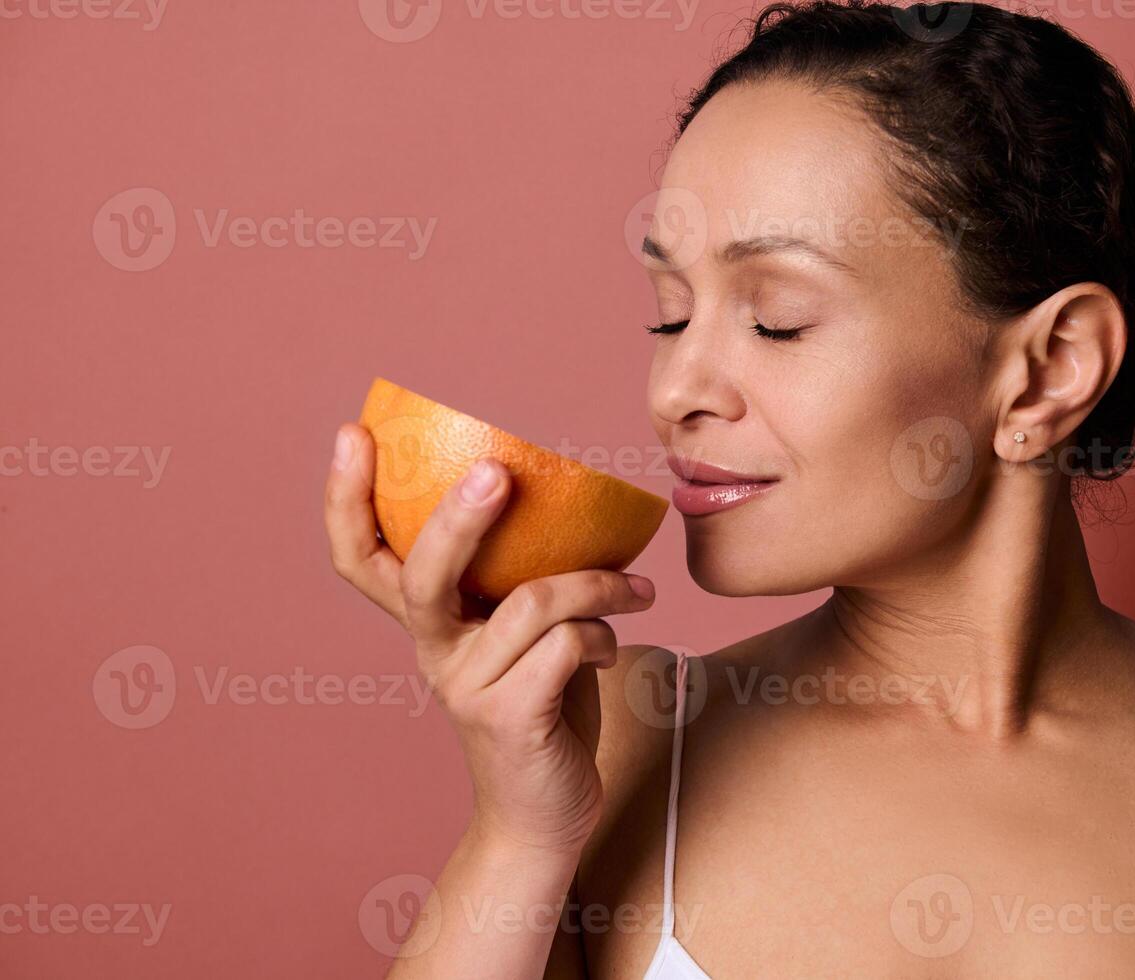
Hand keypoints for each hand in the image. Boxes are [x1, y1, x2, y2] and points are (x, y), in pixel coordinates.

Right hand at [324, 423, 655, 853]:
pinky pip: (567, 647)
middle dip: (456, 519)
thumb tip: (576, 507)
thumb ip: (525, 581)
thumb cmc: (541, 709)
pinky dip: (604, 636)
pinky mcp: (510, 718)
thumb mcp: (523, 636)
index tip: (350, 433)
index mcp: (430, 623)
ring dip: (597, 587)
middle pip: (422, 575)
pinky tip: (613, 649)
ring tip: (636, 591)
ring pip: (531, 603)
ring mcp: (467, 689)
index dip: (346, 498)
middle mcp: (434, 652)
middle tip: (496, 473)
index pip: (361, 557)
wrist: (544, 815)